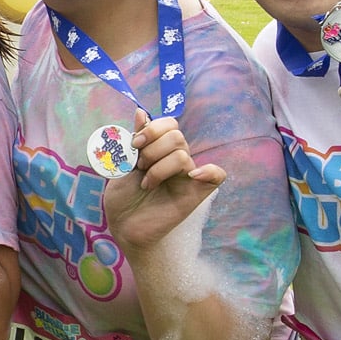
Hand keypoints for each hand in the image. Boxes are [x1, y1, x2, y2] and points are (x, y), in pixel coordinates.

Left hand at [105, 113, 227, 250]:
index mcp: (160, 149)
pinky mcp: (196, 193)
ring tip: (146, 184)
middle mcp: (176, 159)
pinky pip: (217, 175)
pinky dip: (208, 171)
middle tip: (140, 168)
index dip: (152, 130)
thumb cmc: (123, 198)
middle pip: (176, 136)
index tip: (134, 144)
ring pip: (182, 154)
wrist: (124, 227)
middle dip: (152, 149)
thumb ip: (134, 140)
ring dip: (158, 168)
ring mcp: (187, 176)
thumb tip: (141, 112)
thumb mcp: (123, 165)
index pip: (169, 124)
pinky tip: (191, 176)